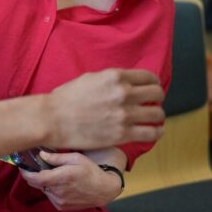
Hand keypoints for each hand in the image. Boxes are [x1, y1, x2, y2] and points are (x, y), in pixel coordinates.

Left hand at [20, 150, 122, 209]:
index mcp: (61, 178)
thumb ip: (56, 158)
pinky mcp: (62, 207)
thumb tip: (41, 155)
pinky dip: (50, 189)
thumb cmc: (90, 170)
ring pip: (43, 190)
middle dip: (34, 175)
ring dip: (44, 182)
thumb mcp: (76, 158)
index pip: (35, 178)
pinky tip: (59, 183)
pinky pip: (50, 196)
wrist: (103, 189)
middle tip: (36, 167)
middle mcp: (58, 192)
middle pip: (37, 184)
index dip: (26, 172)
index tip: (22, 166)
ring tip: (53, 174)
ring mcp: (60, 201)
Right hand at [46, 69, 164, 148]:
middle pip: (157, 94)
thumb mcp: (90, 78)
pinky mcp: (123, 134)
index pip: (148, 77)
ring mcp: (124, 115)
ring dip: (157, 115)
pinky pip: (152, 133)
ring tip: (151, 118)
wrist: (53, 119)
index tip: (151, 88)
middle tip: (151, 103)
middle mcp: (123, 93)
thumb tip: (127, 83)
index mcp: (115, 76)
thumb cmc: (67, 98)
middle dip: (157, 98)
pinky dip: (156, 132)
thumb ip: (112, 80)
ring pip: (158, 114)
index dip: (153, 83)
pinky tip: (152, 131)